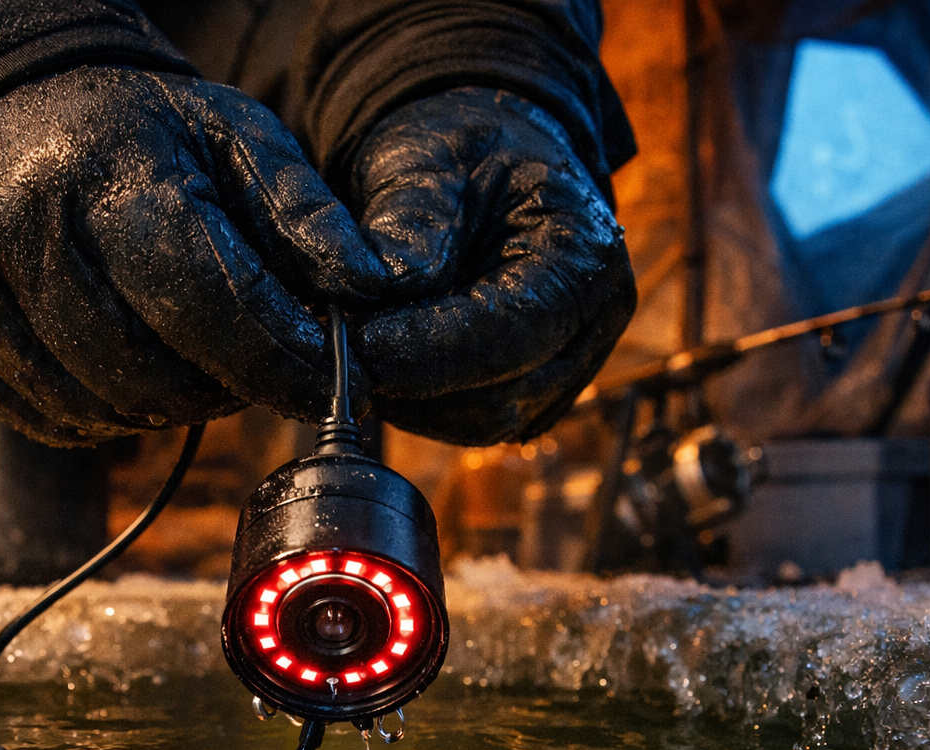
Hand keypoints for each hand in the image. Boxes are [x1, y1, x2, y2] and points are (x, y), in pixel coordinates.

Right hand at [0, 66, 387, 443]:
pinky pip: (55, 423)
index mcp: (109, 175)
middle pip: (153, 372)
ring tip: (200, 362)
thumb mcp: (231, 136)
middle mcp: (28, 235)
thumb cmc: (133, 130)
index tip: (330, 382)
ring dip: (172, 409)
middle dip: (227, 388)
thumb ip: (305, 212)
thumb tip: (376, 288)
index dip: (277, 357)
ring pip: (104, 409)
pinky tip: (137, 373)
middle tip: (260, 365)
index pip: (206, 300)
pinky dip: (113, 419)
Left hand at [347, 87, 635, 444]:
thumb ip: (411, 221)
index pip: (505, 335)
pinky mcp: (535, 391)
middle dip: (413, 382)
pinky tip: (386, 359)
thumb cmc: (462, 147)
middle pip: (499, 397)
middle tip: (339, 351)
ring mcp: (568, 366)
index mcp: (582, 257)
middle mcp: (591, 324)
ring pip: (482, 421)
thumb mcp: (429, 156)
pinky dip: (422, 402)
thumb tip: (380, 291)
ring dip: (412, 399)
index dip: (425, 352)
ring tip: (358, 349)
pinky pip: (473, 421)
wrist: (487, 157)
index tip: (355, 345)